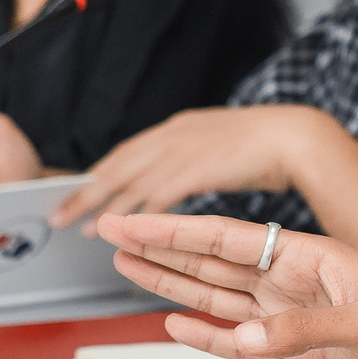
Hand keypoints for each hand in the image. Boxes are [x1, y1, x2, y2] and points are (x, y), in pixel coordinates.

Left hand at [53, 106, 311, 228]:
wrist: (298, 136)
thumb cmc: (267, 145)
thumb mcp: (218, 144)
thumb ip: (192, 156)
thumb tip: (175, 177)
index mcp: (177, 127)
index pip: (126, 152)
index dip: (100, 174)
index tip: (80, 192)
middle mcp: (173, 136)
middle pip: (117, 166)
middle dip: (86, 192)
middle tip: (60, 215)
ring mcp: (183, 151)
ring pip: (130, 181)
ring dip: (104, 206)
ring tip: (85, 230)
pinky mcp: (197, 169)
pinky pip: (158, 195)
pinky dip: (138, 214)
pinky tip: (126, 230)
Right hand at [99, 212, 357, 358]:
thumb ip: (304, 329)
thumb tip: (247, 336)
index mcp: (308, 258)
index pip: (229, 238)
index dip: (176, 230)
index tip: (134, 221)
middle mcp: (292, 282)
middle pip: (211, 262)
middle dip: (160, 248)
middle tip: (113, 234)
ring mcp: (289, 316)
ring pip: (217, 298)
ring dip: (172, 286)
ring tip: (129, 269)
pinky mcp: (295, 351)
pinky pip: (239, 341)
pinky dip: (206, 335)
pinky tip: (175, 324)